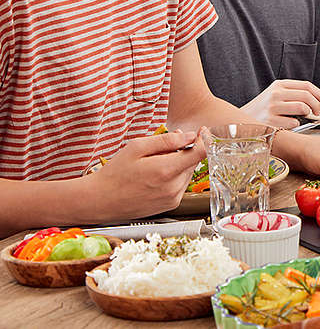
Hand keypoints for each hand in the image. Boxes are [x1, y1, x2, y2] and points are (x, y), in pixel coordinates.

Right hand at [84, 130, 205, 217]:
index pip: (201, 153)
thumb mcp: (137, 147)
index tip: (202, 131)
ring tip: (157, 159)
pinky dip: (175, 175)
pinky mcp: (170, 205)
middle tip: (170, 142)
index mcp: (167, 171)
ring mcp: (173, 198)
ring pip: (188, 173)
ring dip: (180, 163)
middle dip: (187, 149)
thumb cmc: (114, 174)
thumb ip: (167, 141)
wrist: (99, 201)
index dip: (204, 139)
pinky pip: (181, 185)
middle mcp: (173, 187)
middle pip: (194, 162)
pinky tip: (156, 173)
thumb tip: (189, 136)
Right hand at [241, 80, 319, 128]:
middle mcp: (275, 94)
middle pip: (307, 96)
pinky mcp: (271, 121)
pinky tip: (287, 125)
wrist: (240, 121)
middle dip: (317, 106)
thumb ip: (292, 94)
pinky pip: (293, 123)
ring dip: (307, 115)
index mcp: (278, 85)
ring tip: (301, 118)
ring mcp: (272, 107)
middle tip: (317, 113)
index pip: (306, 85)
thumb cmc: (261, 110)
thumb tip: (316, 98)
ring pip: (302, 108)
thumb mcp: (274, 95)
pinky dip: (295, 125)